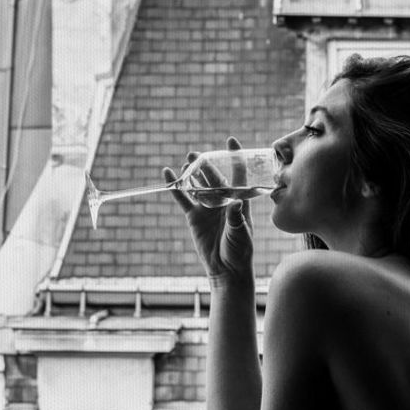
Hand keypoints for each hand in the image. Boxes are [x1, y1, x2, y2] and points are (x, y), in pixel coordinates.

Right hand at [168, 136, 254, 283]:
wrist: (226, 269)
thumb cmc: (240, 251)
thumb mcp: (241, 234)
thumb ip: (236, 218)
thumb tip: (235, 203)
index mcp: (239, 201)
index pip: (239, 174)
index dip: (235, 157)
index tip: (230, 141)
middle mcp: (223, 201)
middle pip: (214, 178)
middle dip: (206, 165)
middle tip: (195, 154)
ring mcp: (207, 207)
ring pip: (198, 185)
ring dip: (192, 173)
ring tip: (186, 160)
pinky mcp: (194, 216)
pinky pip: (183, 199)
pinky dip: (175, 188)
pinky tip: (168, 174)